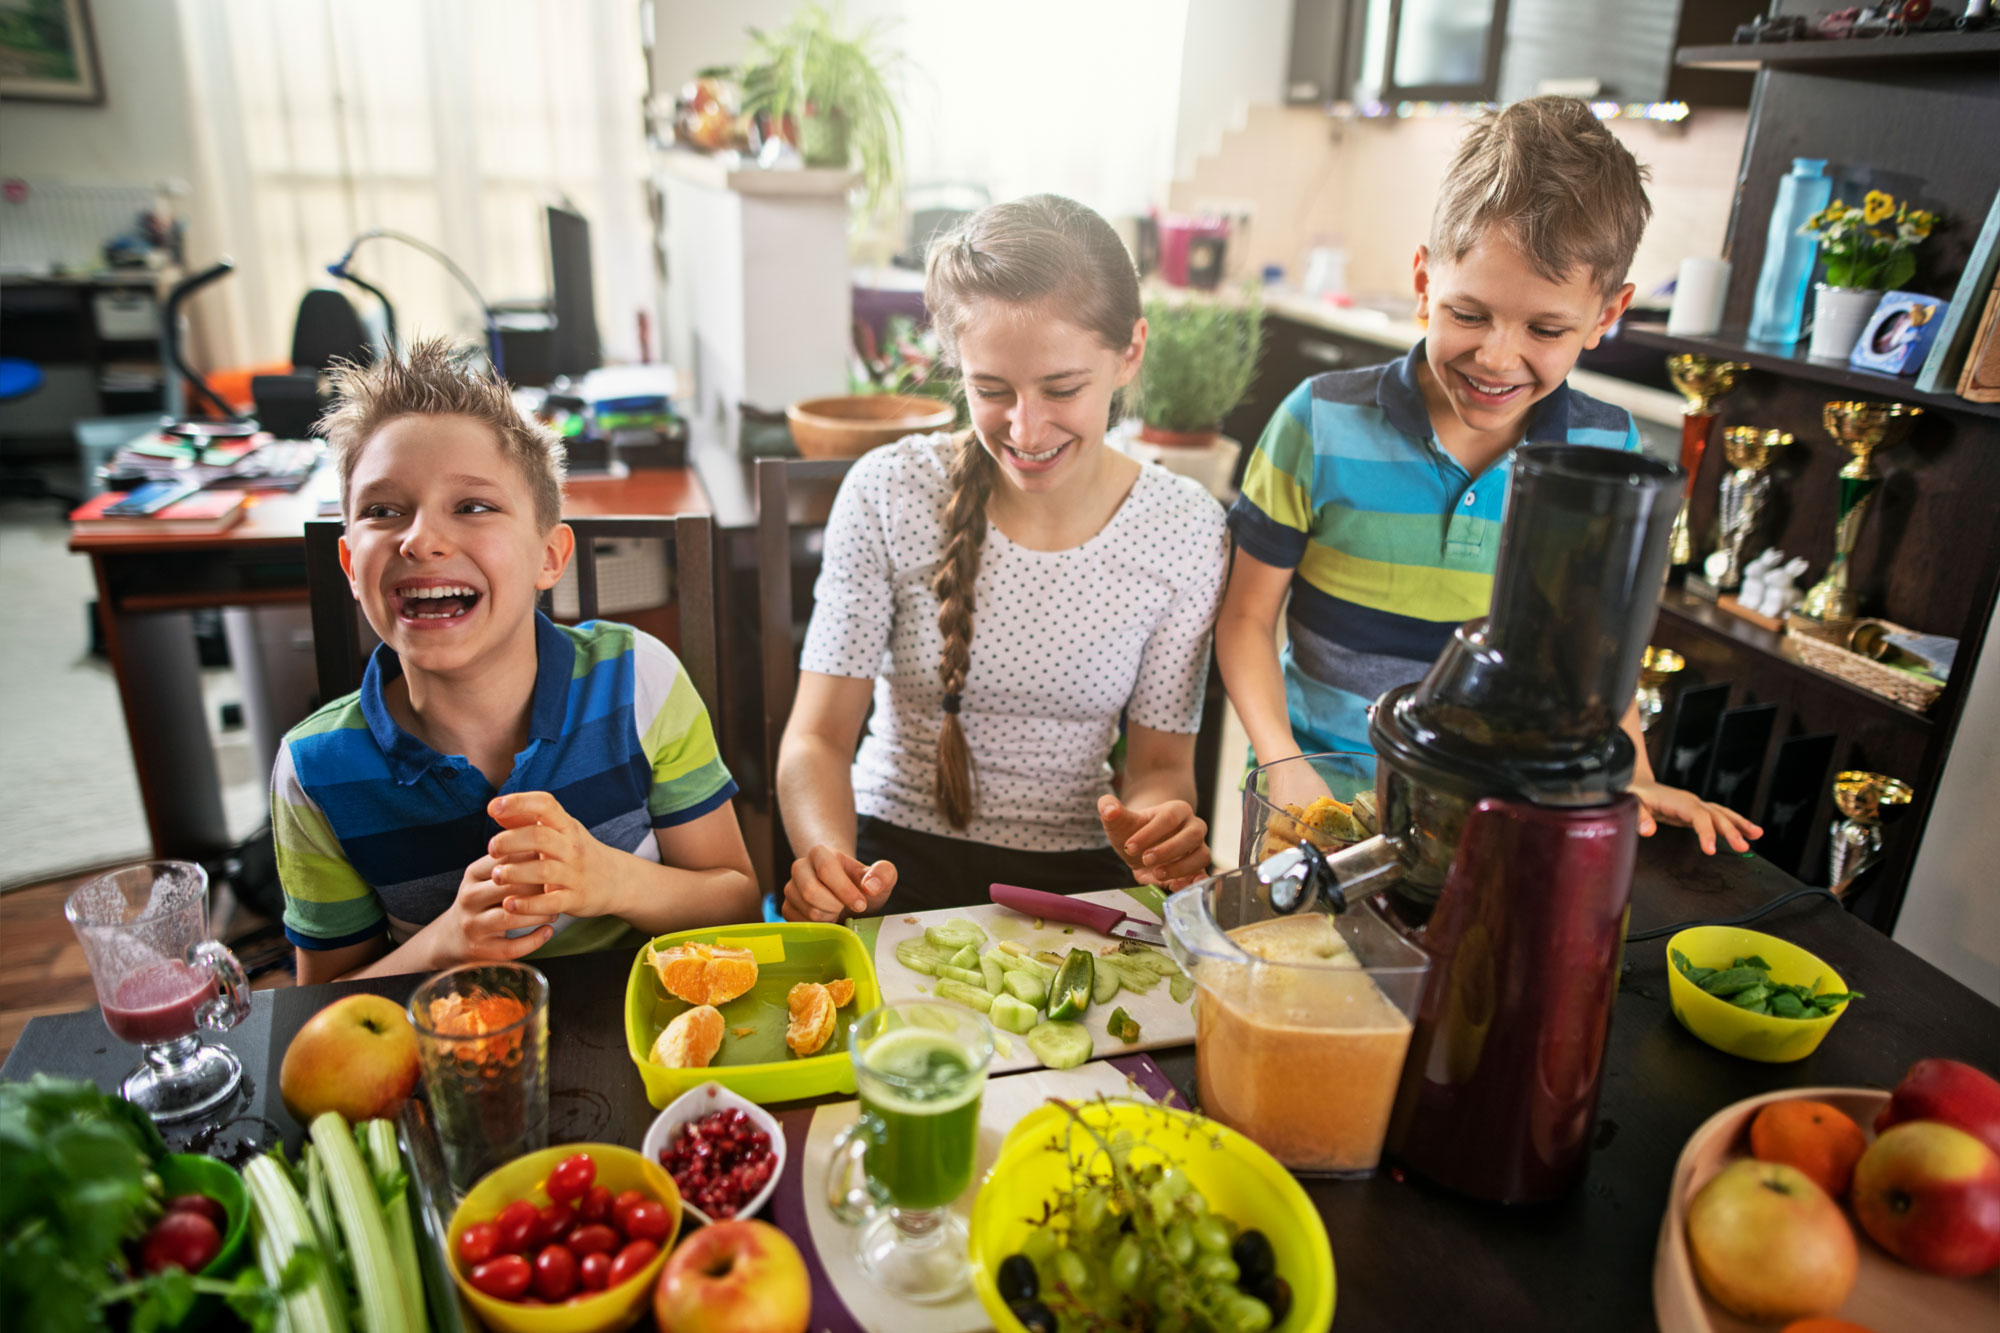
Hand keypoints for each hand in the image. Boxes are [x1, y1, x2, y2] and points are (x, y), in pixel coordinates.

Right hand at [417, 855, 558, 967]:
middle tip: (560, 889)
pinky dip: (534, 940)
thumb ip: (512, 855)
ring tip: (555, 910)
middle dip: (541, 888)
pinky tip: (547, 931)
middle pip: (511, 887)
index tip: (555, 861)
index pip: (507, 859)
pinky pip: (512, 947)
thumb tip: (542, 824)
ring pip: (511, 917)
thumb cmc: (483, 898)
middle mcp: (469, 898)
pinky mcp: (481, 950)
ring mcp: (473, 925)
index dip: (536, 860)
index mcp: (473, 873)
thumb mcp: (488, 873)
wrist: (452, 937)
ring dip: (540, 913)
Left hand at [485, 791, 619, 920]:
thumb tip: (495, 808)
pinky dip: (528, 905)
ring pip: (543, 870)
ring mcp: (575, 874)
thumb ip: (526, 820)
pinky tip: (509, 904)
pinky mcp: (575, 899)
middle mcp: (572, 847)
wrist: (618, 880)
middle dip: (510, 841)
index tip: (493, 807)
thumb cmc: (577, 852)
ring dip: (514, 873)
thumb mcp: (560, 831)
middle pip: (540, 837)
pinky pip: (550, 902)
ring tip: (496, 876)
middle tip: (492, 849)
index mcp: (566, 826)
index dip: (518, 802)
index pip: (545, 805)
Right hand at [782, 845, 895, 921]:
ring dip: (829, 917)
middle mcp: (800, 867)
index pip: (825, 869)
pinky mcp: (787, 908)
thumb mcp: (881, 877)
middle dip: (835, 905)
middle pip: (810, 891)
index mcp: (820, 853)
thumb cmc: (862, 884)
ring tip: (838, 910)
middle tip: (846, 907)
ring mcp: (790, 888)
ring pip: (808, 911)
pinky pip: (801, 923)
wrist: (846, 893)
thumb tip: (870, 887)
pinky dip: (820, 927)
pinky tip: (828, 918)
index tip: (861, 904)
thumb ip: (883, 874)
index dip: (845, 890)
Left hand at [1099, 794, 1209, 889]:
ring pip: (1202, 856)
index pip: (1169, 818)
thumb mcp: (1119, 821)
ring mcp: (1198, 849)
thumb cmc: (1134, 830)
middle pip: (1192, 835)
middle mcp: (1193, 828)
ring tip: (1156, 874)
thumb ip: (1110, 809)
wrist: (1144, 846)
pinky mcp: (1197, 869)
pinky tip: (1174, 886)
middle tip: (1144, 859)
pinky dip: (1193, 882)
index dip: (1149, 833)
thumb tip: (1108, 808)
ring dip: (1181, 868)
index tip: (1128, 847)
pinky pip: (1203, 875)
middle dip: (1168, 849)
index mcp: (1177, 810)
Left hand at [1629, 780, 1762, 854]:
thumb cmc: (1635, 793)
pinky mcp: (1697, 811)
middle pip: (1715, 816)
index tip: (1711, 849)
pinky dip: (1734, 824)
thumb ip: (1640, 816)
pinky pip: (1718, 817)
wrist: (1637, 783)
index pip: (1698, 817)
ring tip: (1757, 835)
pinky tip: (1747, 832)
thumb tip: (1648, 830)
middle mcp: (1691, 801)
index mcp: (1678, 801)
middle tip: (1743, 847)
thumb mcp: (1632, 803)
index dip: (1706, 832)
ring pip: (1722, 814)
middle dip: (1731, 831)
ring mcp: (1696, 805)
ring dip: (1739, 825)